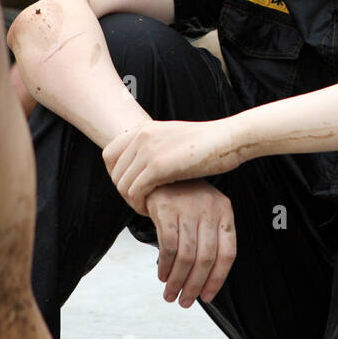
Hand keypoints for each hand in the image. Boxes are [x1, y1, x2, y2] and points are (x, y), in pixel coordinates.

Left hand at [104, 118, 240, 214]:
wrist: (228, 139)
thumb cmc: (209, 144)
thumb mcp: (174, 138)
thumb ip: (155, 146)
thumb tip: (143, 164)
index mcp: (145, 128)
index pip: (109, 153)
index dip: (115, 174)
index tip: (130, 186)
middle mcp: (142, 136)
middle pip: (114, 172)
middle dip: (124, 191)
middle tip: (139, 202)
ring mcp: (149, 150)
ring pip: (122, 184)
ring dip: (131, 201)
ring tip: (145, 207)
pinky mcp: (158, 166)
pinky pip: (135, 192)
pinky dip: (139, 205)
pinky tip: (150, 209)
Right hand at [144, 180, 235, 306]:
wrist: (158, 170)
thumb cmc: (184, 198)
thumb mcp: (205, 211)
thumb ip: (210, 238)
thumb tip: (205, 280)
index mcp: (225, 211)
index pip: (227, 253)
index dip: (218, 279)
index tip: (207, 297)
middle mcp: (209, 209)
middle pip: (207, 258)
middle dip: (195, 285)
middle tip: (185, 302)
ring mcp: (188, 207)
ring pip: (187, 256)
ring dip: (177, 280)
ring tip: (170, 294)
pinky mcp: (166, 208)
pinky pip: (168, 245)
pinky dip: (165, 265)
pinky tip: (162, 275)